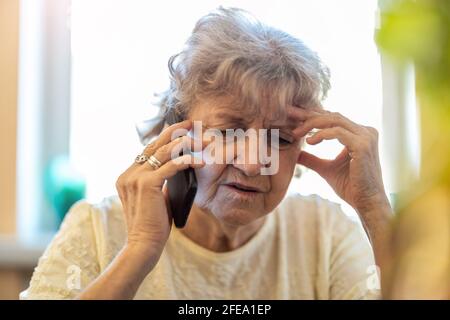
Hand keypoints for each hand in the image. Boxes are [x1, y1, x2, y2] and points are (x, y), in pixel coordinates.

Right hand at [115, 119, 208, 261]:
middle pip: (155, 144)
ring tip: (204, 142)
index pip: (149, 148)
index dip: (167, 137)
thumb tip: (177, 167)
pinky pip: (170, 166)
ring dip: (187, 144)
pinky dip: (186, 161)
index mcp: (128, 175)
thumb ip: (160, 181)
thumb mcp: (155, 197)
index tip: (183, 130)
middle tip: (194, 125)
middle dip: (177, 132)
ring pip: (164, 151)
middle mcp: (128, 173)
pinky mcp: (146, 184)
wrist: (144, 244)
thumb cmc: (153, 224)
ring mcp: (135, 177)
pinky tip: (199, 161)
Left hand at [289, 106, 390, 213]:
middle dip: (309, 114)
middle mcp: (365, 131)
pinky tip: (309, 142)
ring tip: (296, 132)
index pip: (333, 118)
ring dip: (312, 124)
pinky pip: (337, 132)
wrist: (367, 203)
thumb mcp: (326, 169)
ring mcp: (366, 137)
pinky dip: (321, 135)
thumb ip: (312, 159)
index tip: (293, 116)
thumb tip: (295, 153)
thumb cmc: (350, 187)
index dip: (312, 116)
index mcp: (359, 134)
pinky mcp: (362, 145)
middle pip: (332, 116)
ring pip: (334, 120)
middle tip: (290, 114)